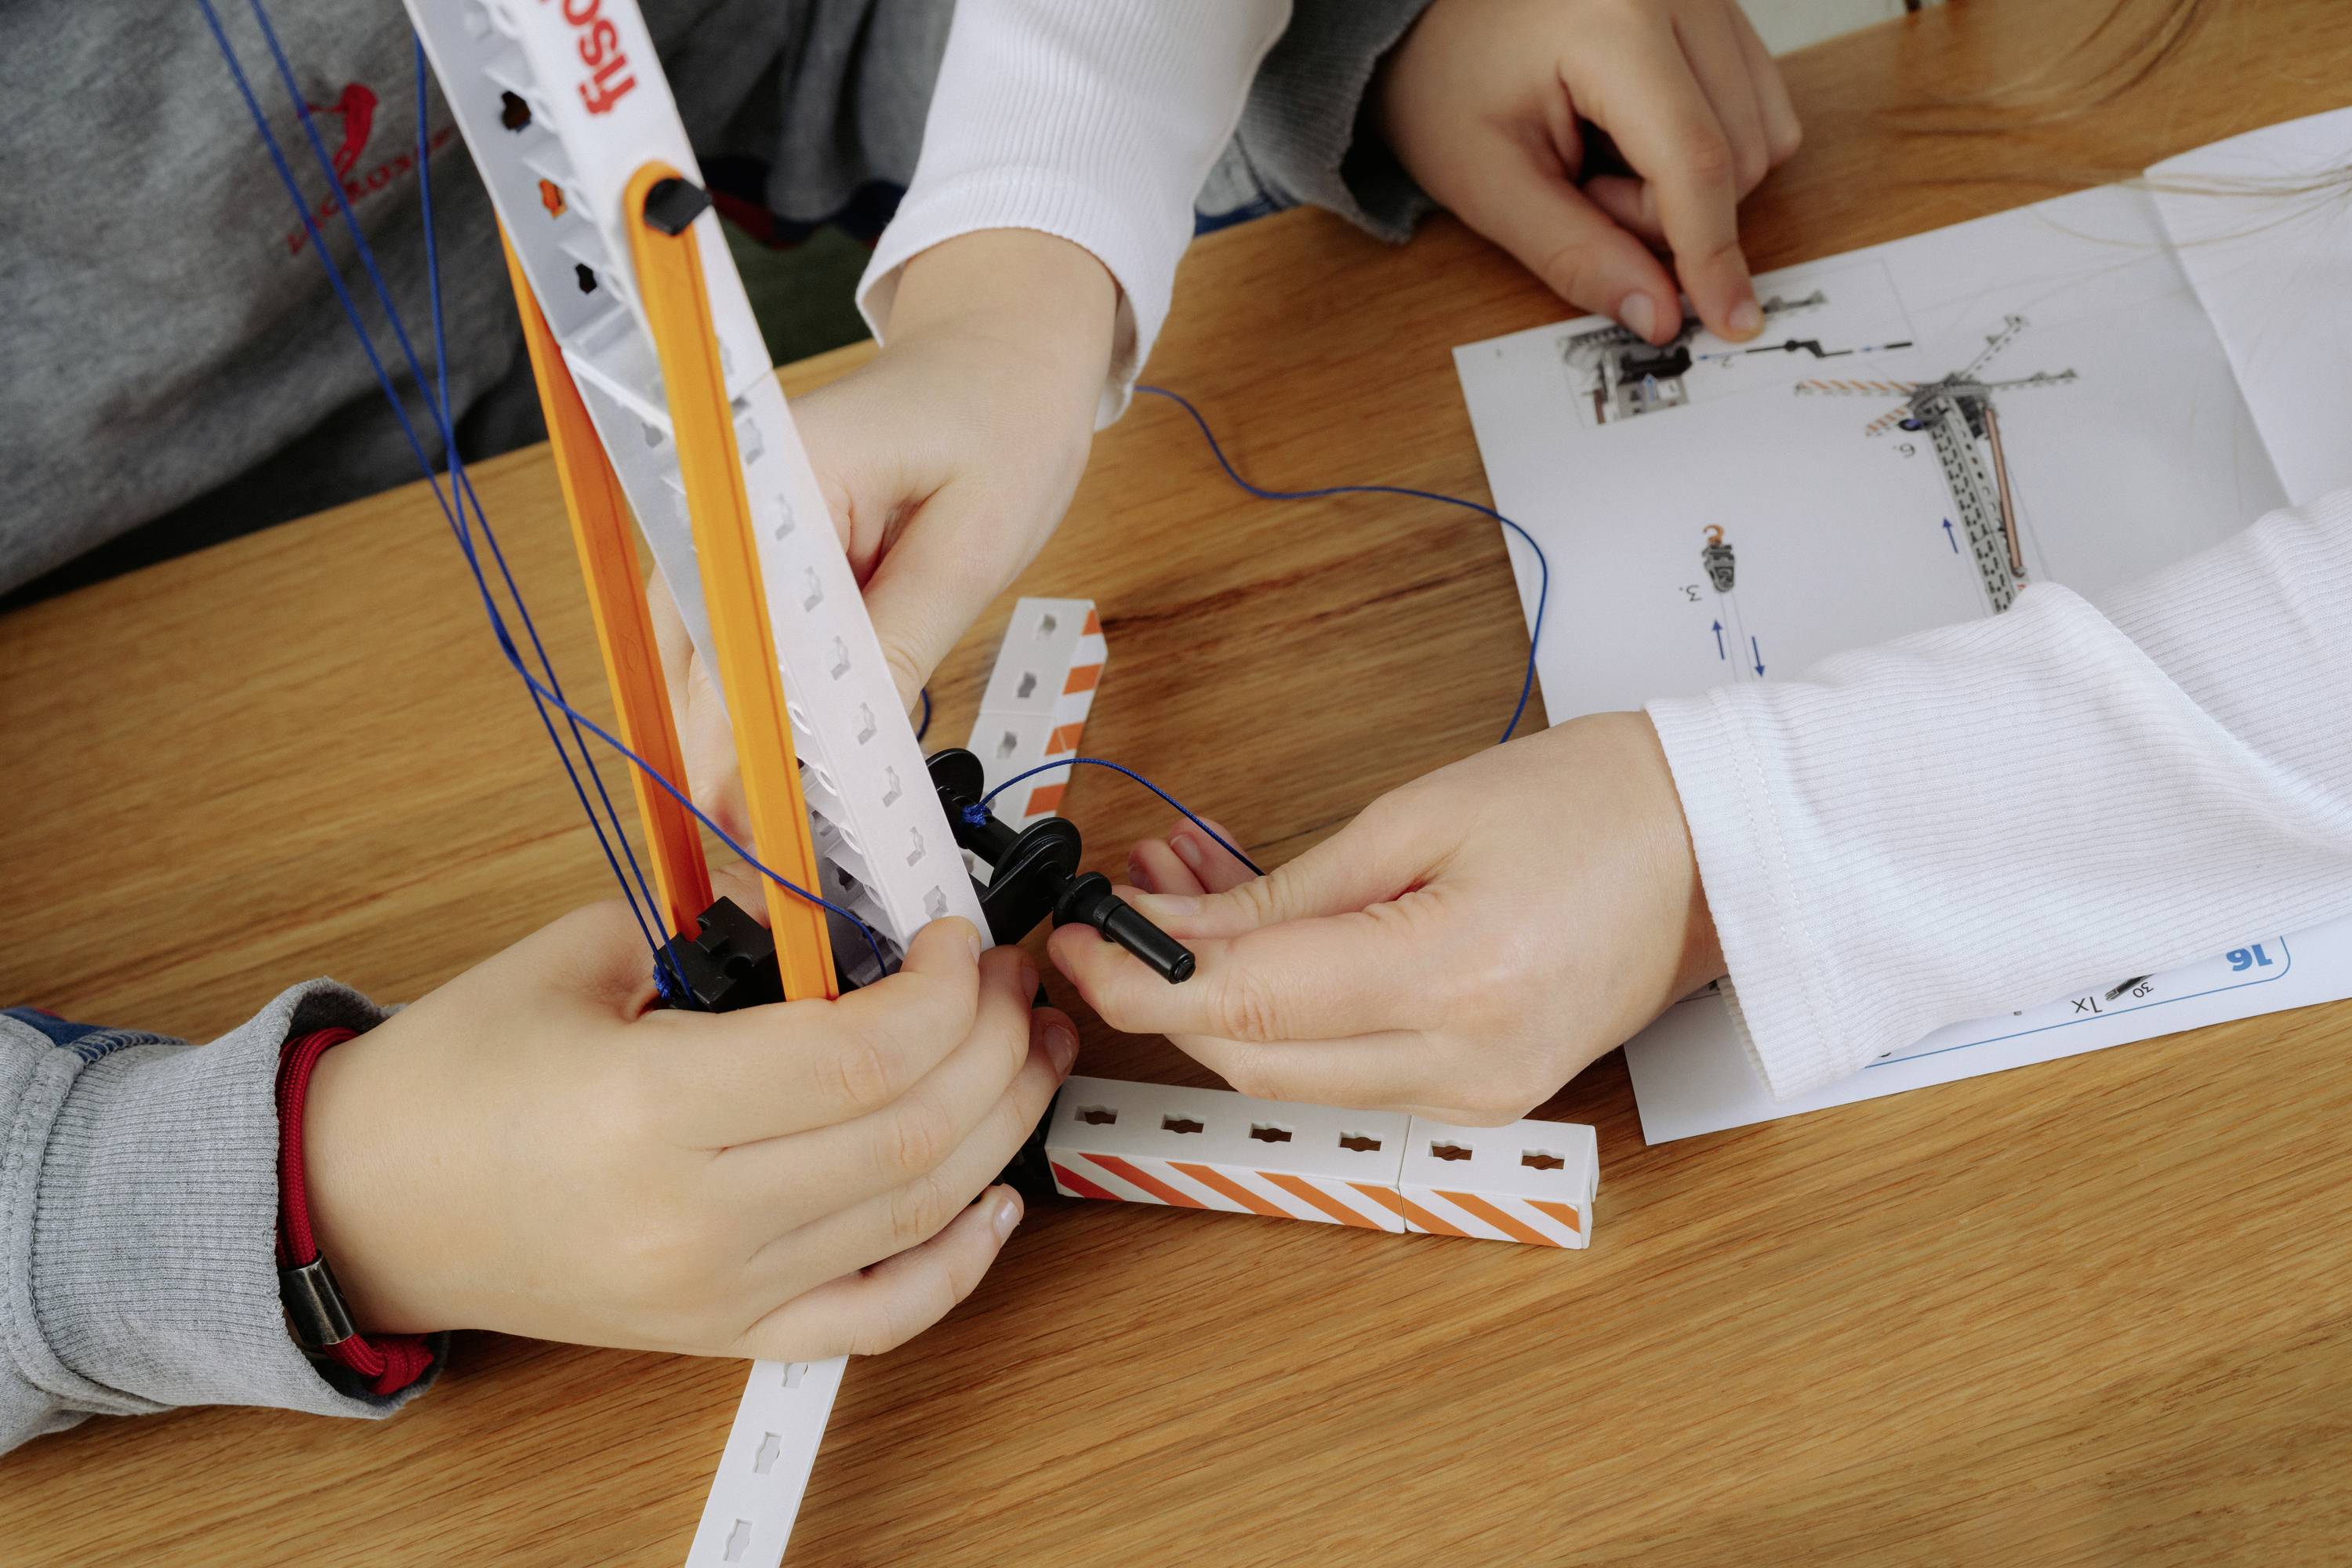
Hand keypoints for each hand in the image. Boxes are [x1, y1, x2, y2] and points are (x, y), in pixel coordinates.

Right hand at [301, 902, 1074, 1359]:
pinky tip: (996, 1196)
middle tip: (1012, 981)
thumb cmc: (454, 1078)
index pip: (862, 1056)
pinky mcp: (724, 1332)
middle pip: (912, 1134)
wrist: (362, 1204)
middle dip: (994, 1043)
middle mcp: (695, 1219)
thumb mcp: (582, 954)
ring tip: (1031, 1051)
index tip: (962, 940)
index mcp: (650, 1109)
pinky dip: (957, 1262)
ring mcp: (717, 1291)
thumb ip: (723, 914)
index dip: (947, 990)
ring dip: (1002, 1127)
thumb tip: (846, 893)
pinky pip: (876, 1317)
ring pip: (916, 1215)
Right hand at [653, 228, 1115, 839]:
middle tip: (763, 860)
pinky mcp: (757, 552)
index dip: (738, 736)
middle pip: (692, 652)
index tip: (757, 820)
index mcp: (774, 471)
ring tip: (773, 837)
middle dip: (722, 759)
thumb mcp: (976, 536)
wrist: (1005, 354)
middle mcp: (729, 496)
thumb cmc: (1002, 420)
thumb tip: (850, 742)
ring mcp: (734, 523)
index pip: (730, 627)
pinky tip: (789, 775)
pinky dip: (760, 709)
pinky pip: (738, 644)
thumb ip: (906, 634)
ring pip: (702, 660)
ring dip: (732, 745)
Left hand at [1051, 713, 1723, 1124]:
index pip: (1244, 1008)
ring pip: (1293, 1076)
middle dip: (1162, 992)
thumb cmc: (1594, 802)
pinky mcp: (1483, 1094)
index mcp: (1454, 979)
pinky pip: (1349, 1070)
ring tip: (1188, 892)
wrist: (1718, 846)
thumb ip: (1286, 894)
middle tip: (1115, 908)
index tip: (1074, 937)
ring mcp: (1479, 1094)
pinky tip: (1263, 937)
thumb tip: (1172, 930)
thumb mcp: (1419, 817)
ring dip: (1221, 998)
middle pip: (1254, 1063)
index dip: (1137, 979)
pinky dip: (1288, 1015)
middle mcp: (1467, 1064)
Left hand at [1376, 0, 1801, 343]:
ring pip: (1760, 137)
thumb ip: (1574, 254)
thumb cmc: (1448, 86)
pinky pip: (1758, 107)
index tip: (1730, 321)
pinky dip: (1708, 149)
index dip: (1712, 255)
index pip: (1694, 161)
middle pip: (1735, 158)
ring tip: (1600, 156)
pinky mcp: (1720, 10)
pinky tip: (1639, 135)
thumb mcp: (1488, 185)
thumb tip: (1661, 316)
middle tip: (1580, 190)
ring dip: (1687, 184)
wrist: (1436, 22)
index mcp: (1613, 24)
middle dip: (1662, 213)